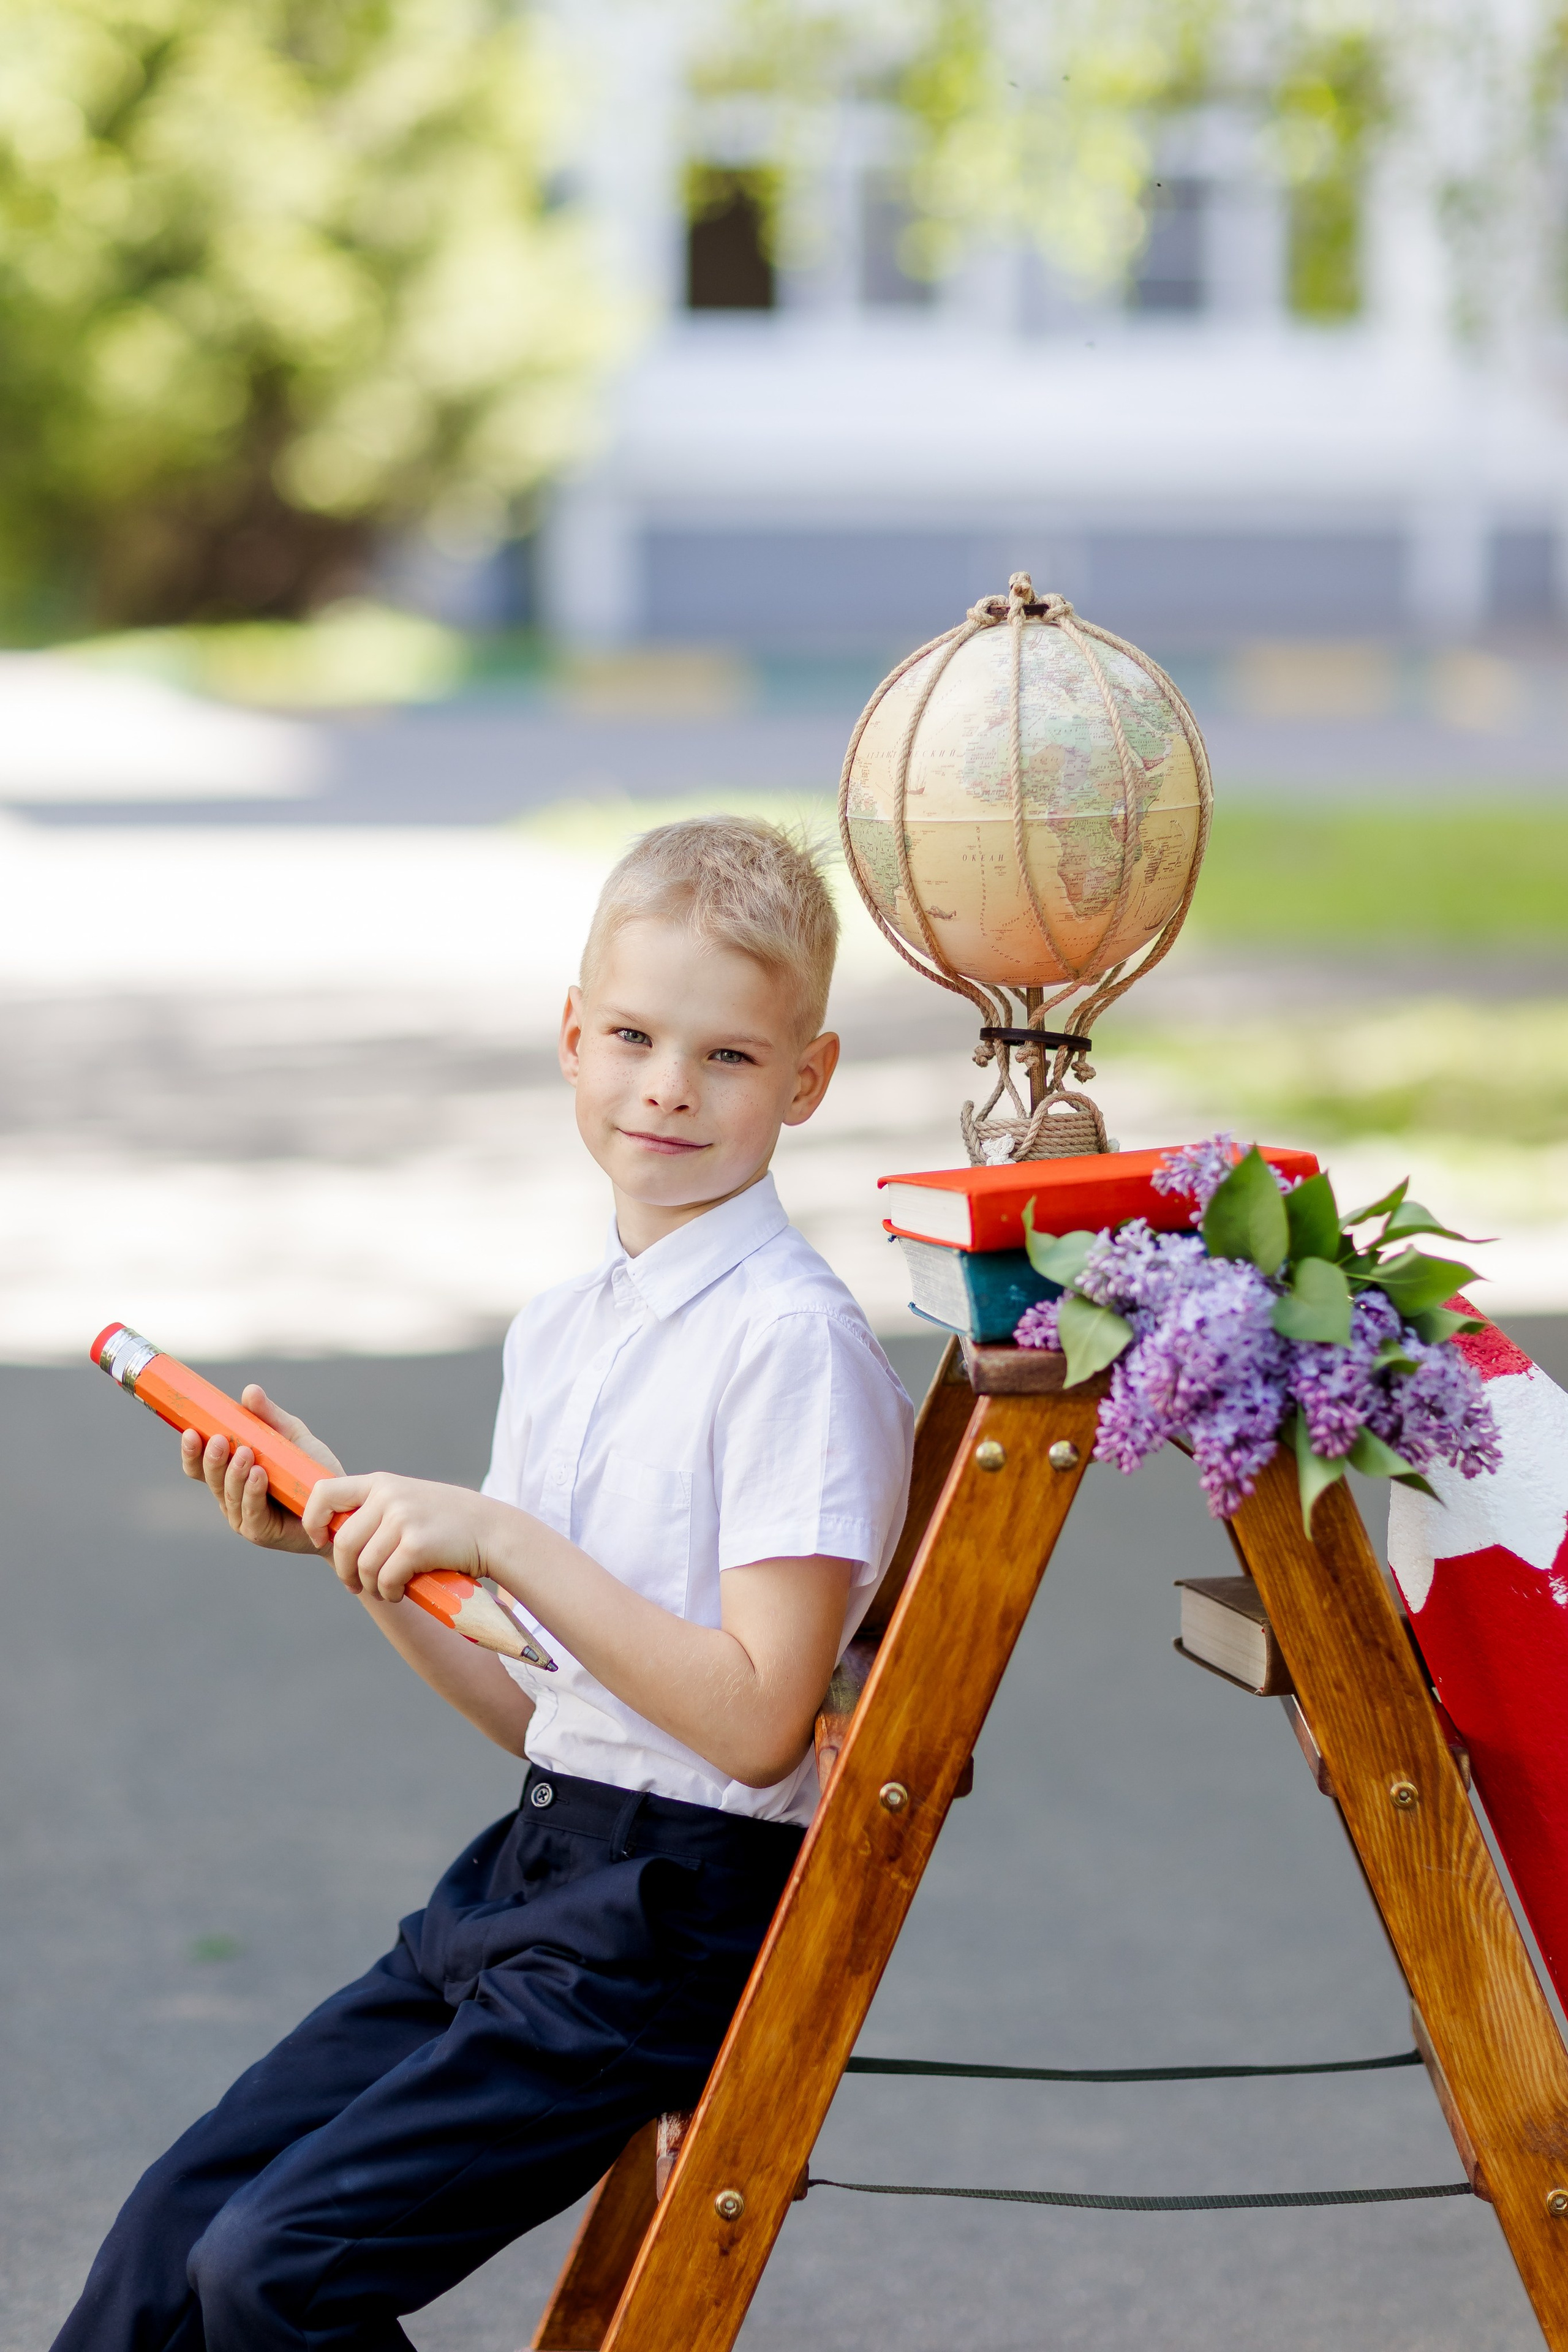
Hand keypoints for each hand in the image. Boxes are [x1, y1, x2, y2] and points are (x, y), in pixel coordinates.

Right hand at [181, 1385, 340, 1556]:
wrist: (340, 1505)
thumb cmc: (311, 1470)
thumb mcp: (291, 1436)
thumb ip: (269, 1416)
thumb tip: (249, 1391)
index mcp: (230, 1474)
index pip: (200, 1465)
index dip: (191, 1451)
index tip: (190, 1431)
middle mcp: (231, 1496)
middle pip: (210, 1478)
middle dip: (212, 1459)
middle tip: (219, 1439)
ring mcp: (243, 1516)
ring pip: (228, 1494)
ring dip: (234, 1473)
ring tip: (245, 1453)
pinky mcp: (261, 1531)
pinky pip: (251, 1511)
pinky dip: (253, 1492)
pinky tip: (259, 1475)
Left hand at [301, 1473, 488, 1602]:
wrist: (493, 1531)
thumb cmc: (448, 1523)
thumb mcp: (407, 1502)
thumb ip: (375, 1511)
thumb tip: (333, 1538)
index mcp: (380, 1484)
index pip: (324, 1492)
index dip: (312, 1520)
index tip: (320, 1540)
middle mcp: (388, 1496)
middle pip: (342, 1542)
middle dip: (345, 1572)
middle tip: (354, 1585)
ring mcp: (403, 1518)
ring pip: (363, 1566)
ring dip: (370, 1587)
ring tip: (385, 1589)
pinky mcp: (417, 1544)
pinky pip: (385, 1579)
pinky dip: (390, 1593)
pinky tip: (401, 1592)